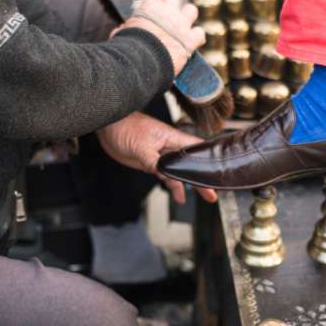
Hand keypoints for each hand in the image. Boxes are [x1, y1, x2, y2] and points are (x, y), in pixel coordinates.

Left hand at [97, 112, 217, 203]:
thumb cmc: (125, 127)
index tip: (217, 173)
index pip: (196, 149)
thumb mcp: (141, 147)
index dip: (207, 160)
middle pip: (190, 164)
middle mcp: (169, 147)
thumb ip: (155, 162)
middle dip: (201, 179)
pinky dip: (173, 185)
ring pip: (179, 171)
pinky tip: (178, 194)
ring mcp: (161, 155)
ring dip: (189, 184)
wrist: (108, 128)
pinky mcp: (151, 162)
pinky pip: (166, 174)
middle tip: (211, 194)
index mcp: (172, 138)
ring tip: (203, 197)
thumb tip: (166, 174)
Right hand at [112, 0, 204, 75]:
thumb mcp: (122, 34)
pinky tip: (192, 43)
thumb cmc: (128, 48)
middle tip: (168, 13)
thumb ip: (125, 29)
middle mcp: (166, 11)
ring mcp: (180, 24)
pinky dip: (197, 38)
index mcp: (148, 7)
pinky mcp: (190, 39)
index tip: (153, 8)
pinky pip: (200, 33)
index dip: (155, 1)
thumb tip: (119, 31)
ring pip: (191, 9)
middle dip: (171, 2)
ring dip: (188, 16)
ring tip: (183, 25)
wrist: (142, 61)